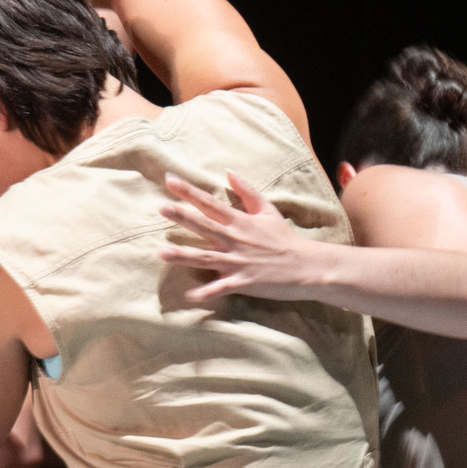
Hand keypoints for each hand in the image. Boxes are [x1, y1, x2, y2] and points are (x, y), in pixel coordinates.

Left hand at [155, 171, 340, 304]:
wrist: (306, 266)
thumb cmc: (284, 238)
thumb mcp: (268, 210)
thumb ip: (247, 191)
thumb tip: (228, 171)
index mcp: (239, 221)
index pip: (210, 203)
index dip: (189, 191)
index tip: (169, 180)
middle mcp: (235, 239)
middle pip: (204, 226)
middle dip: (182, 217)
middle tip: (160, 207)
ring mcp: (238, 261)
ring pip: (205, 258)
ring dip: (183, 256)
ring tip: (161, 252)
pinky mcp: (243, 282)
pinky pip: (221, 288)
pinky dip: (207, 293)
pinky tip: (190, 296)